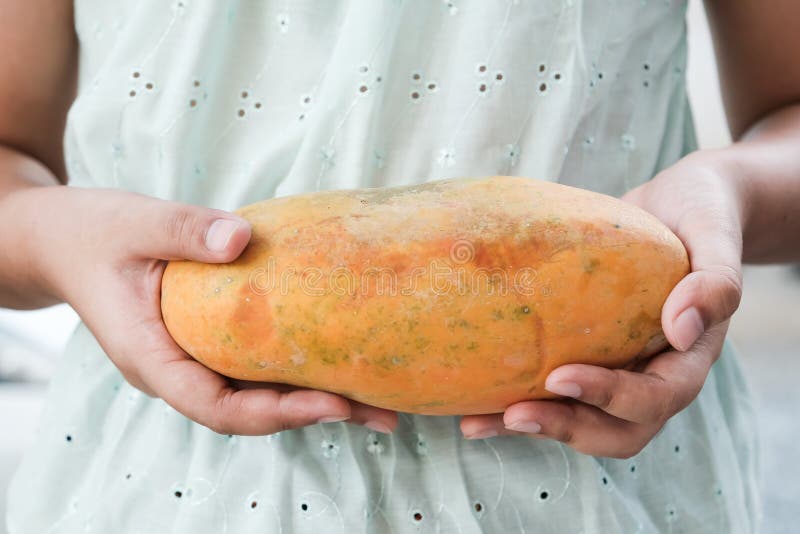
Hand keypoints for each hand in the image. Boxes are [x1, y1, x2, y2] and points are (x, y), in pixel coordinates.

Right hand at [31, 187, 396, 435]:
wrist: (61, 240)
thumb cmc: (92, 232)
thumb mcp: (134, 223)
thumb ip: (183, 229)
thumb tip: (241, 237)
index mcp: (149, 356)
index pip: (216, 406)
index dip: (276, 412)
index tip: (332, 403)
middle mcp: (175, 369)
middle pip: (250, 410)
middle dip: (316, 413)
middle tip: (382, 412)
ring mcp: (192, 359)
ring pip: (257, 393)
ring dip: (316, 396)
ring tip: (378, 396)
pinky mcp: (207, 342)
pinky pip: (255, 365)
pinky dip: (297, 368)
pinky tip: (339, 358)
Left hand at [460, 152, 744, 456]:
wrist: (677, 206)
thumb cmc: (700, 215)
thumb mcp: (714, 236)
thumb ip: (715, 282)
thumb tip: (682, 329)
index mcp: (687, 357)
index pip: (656, 397)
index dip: (609, 397)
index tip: (560, 378)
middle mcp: (652, 374)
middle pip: (617, 430)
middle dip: (565, 427)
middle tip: (513, 414)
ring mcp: (618, 370)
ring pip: (581, 422)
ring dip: (532, 427)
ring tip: (476, 422)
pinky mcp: (586, 357)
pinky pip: (555, 393)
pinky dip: (516, 404)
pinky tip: (473, 405)